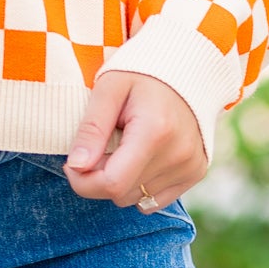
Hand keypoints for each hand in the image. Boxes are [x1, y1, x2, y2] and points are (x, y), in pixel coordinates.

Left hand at [65, 70, 208, 210]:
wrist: (188, 67)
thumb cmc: (141, 73)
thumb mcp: (108, 89)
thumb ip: (92, 129)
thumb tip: (76, 167)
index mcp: (155, 131)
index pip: (112, 183)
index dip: (83, 181)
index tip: (73, 163)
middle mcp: (178, 155)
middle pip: (122, 194)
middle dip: (100, 177)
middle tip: (101, 145)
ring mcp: (190, 166)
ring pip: (137, 200)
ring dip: (121, 180)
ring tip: (126, 145)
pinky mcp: (196, 172)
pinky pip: (156, 200)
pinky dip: (141, 185)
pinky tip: (142, 157)